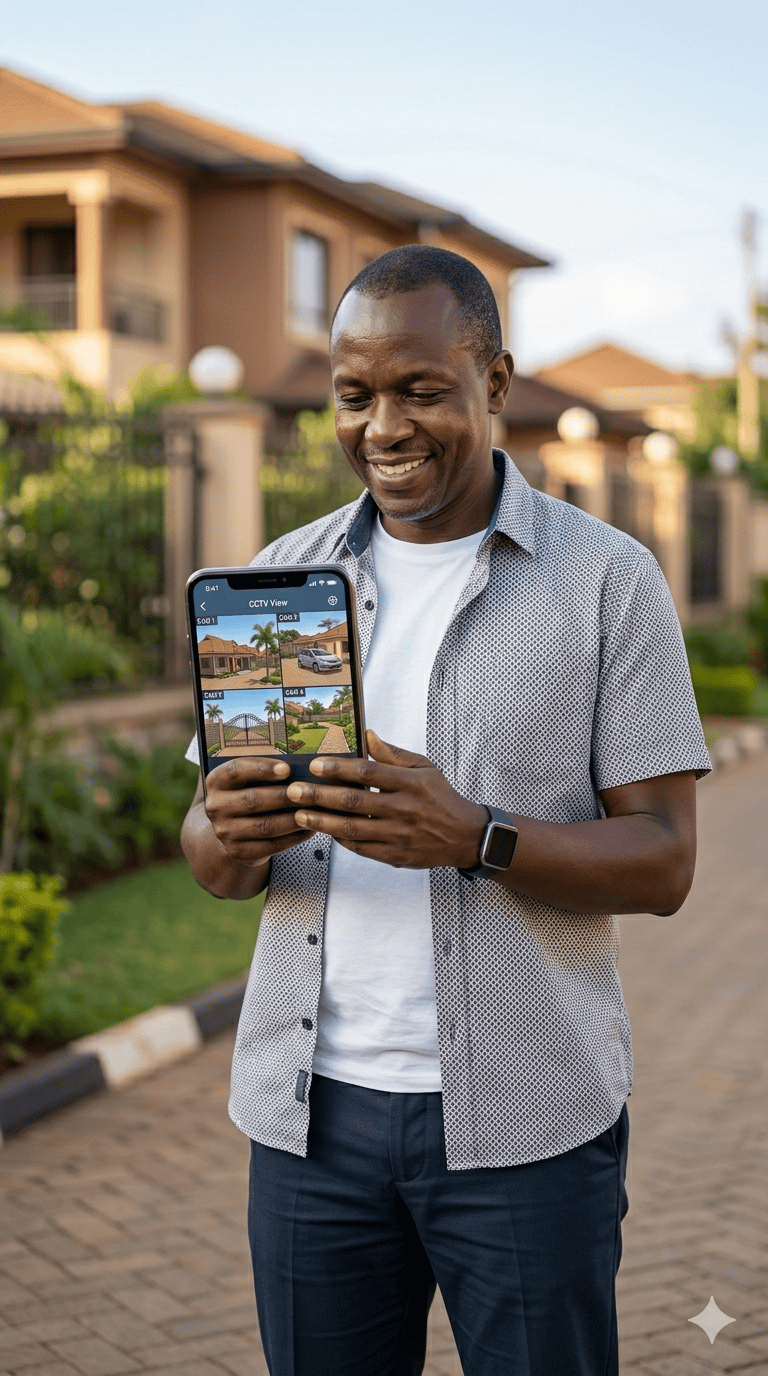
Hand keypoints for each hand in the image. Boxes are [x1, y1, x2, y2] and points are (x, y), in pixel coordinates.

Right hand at [204, 757, 315, 866]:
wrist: (232, 828)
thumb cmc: (249, 793)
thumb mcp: (248, 778)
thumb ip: (265, 770)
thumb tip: (299, 764)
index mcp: (216, 782)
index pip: (235, 771)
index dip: (261, 768)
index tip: (287, 768)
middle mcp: (215, 807)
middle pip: (252, 800)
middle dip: (283, 796)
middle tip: (307, 791)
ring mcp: (225, 832)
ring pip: (264, 825)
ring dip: (292, 818)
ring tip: (313, 810)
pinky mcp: (239, 851)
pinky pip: (271, 845)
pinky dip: (293, 837)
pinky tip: (309, 828)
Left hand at [285, 729, 486, 868]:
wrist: (464, 836)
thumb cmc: (441, 797)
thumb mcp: (424, 768)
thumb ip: (393, 754)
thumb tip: (367, 734)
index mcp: (411, 783)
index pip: (368, 772)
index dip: (339, 768)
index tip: (315, 765)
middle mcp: (403, 809)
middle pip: (354, 801)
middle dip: (319, 796)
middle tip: (293, 791)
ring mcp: (398, 835)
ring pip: (353, 828)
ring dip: (322, 821)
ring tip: (298, 814)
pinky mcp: (395, 855)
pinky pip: (361, 848)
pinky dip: (340, 839)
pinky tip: (324, 830)